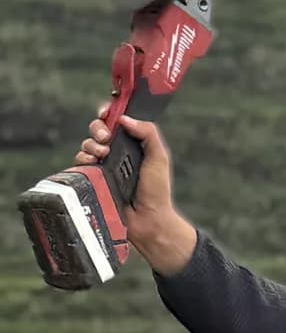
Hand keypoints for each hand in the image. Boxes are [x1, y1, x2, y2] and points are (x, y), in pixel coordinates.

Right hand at [74, 110, 196, 274]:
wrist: (147, 219)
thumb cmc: (157, 191)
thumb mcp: (158, 157)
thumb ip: (148, 133)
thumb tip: (124, 118)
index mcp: (132, 144)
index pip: (116, 121)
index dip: (107, 113)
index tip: (105, 113)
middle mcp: (116, 152)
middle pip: (97, 129)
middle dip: (98, 128)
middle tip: (106, 139)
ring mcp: (104, 166)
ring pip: (87, 144)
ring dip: (91, 145)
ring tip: (102, 155)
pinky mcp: (94, 179)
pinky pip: (80, 163)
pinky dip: (83, 159)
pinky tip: (92, 164)